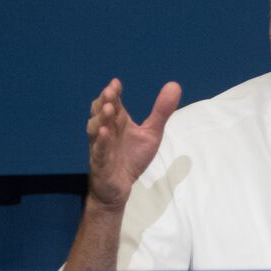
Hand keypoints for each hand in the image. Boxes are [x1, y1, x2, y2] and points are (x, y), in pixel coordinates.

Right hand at [86, 78, 181, 208]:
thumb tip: (175, 84)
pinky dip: (100, 142)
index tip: (116, 83)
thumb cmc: (132, 157)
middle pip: (101, 112)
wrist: (119, 187)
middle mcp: (106, 131)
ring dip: (101, 118)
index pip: (113, 103)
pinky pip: (98, 152)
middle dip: (105, 101)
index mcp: (117, 122)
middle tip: (111, 92)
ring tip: (109, 109)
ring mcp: (101, 146)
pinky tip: (104, 133)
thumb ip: (161, 111)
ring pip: (95, 130)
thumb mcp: (151, 133)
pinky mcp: (100, 164)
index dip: (113, 93)